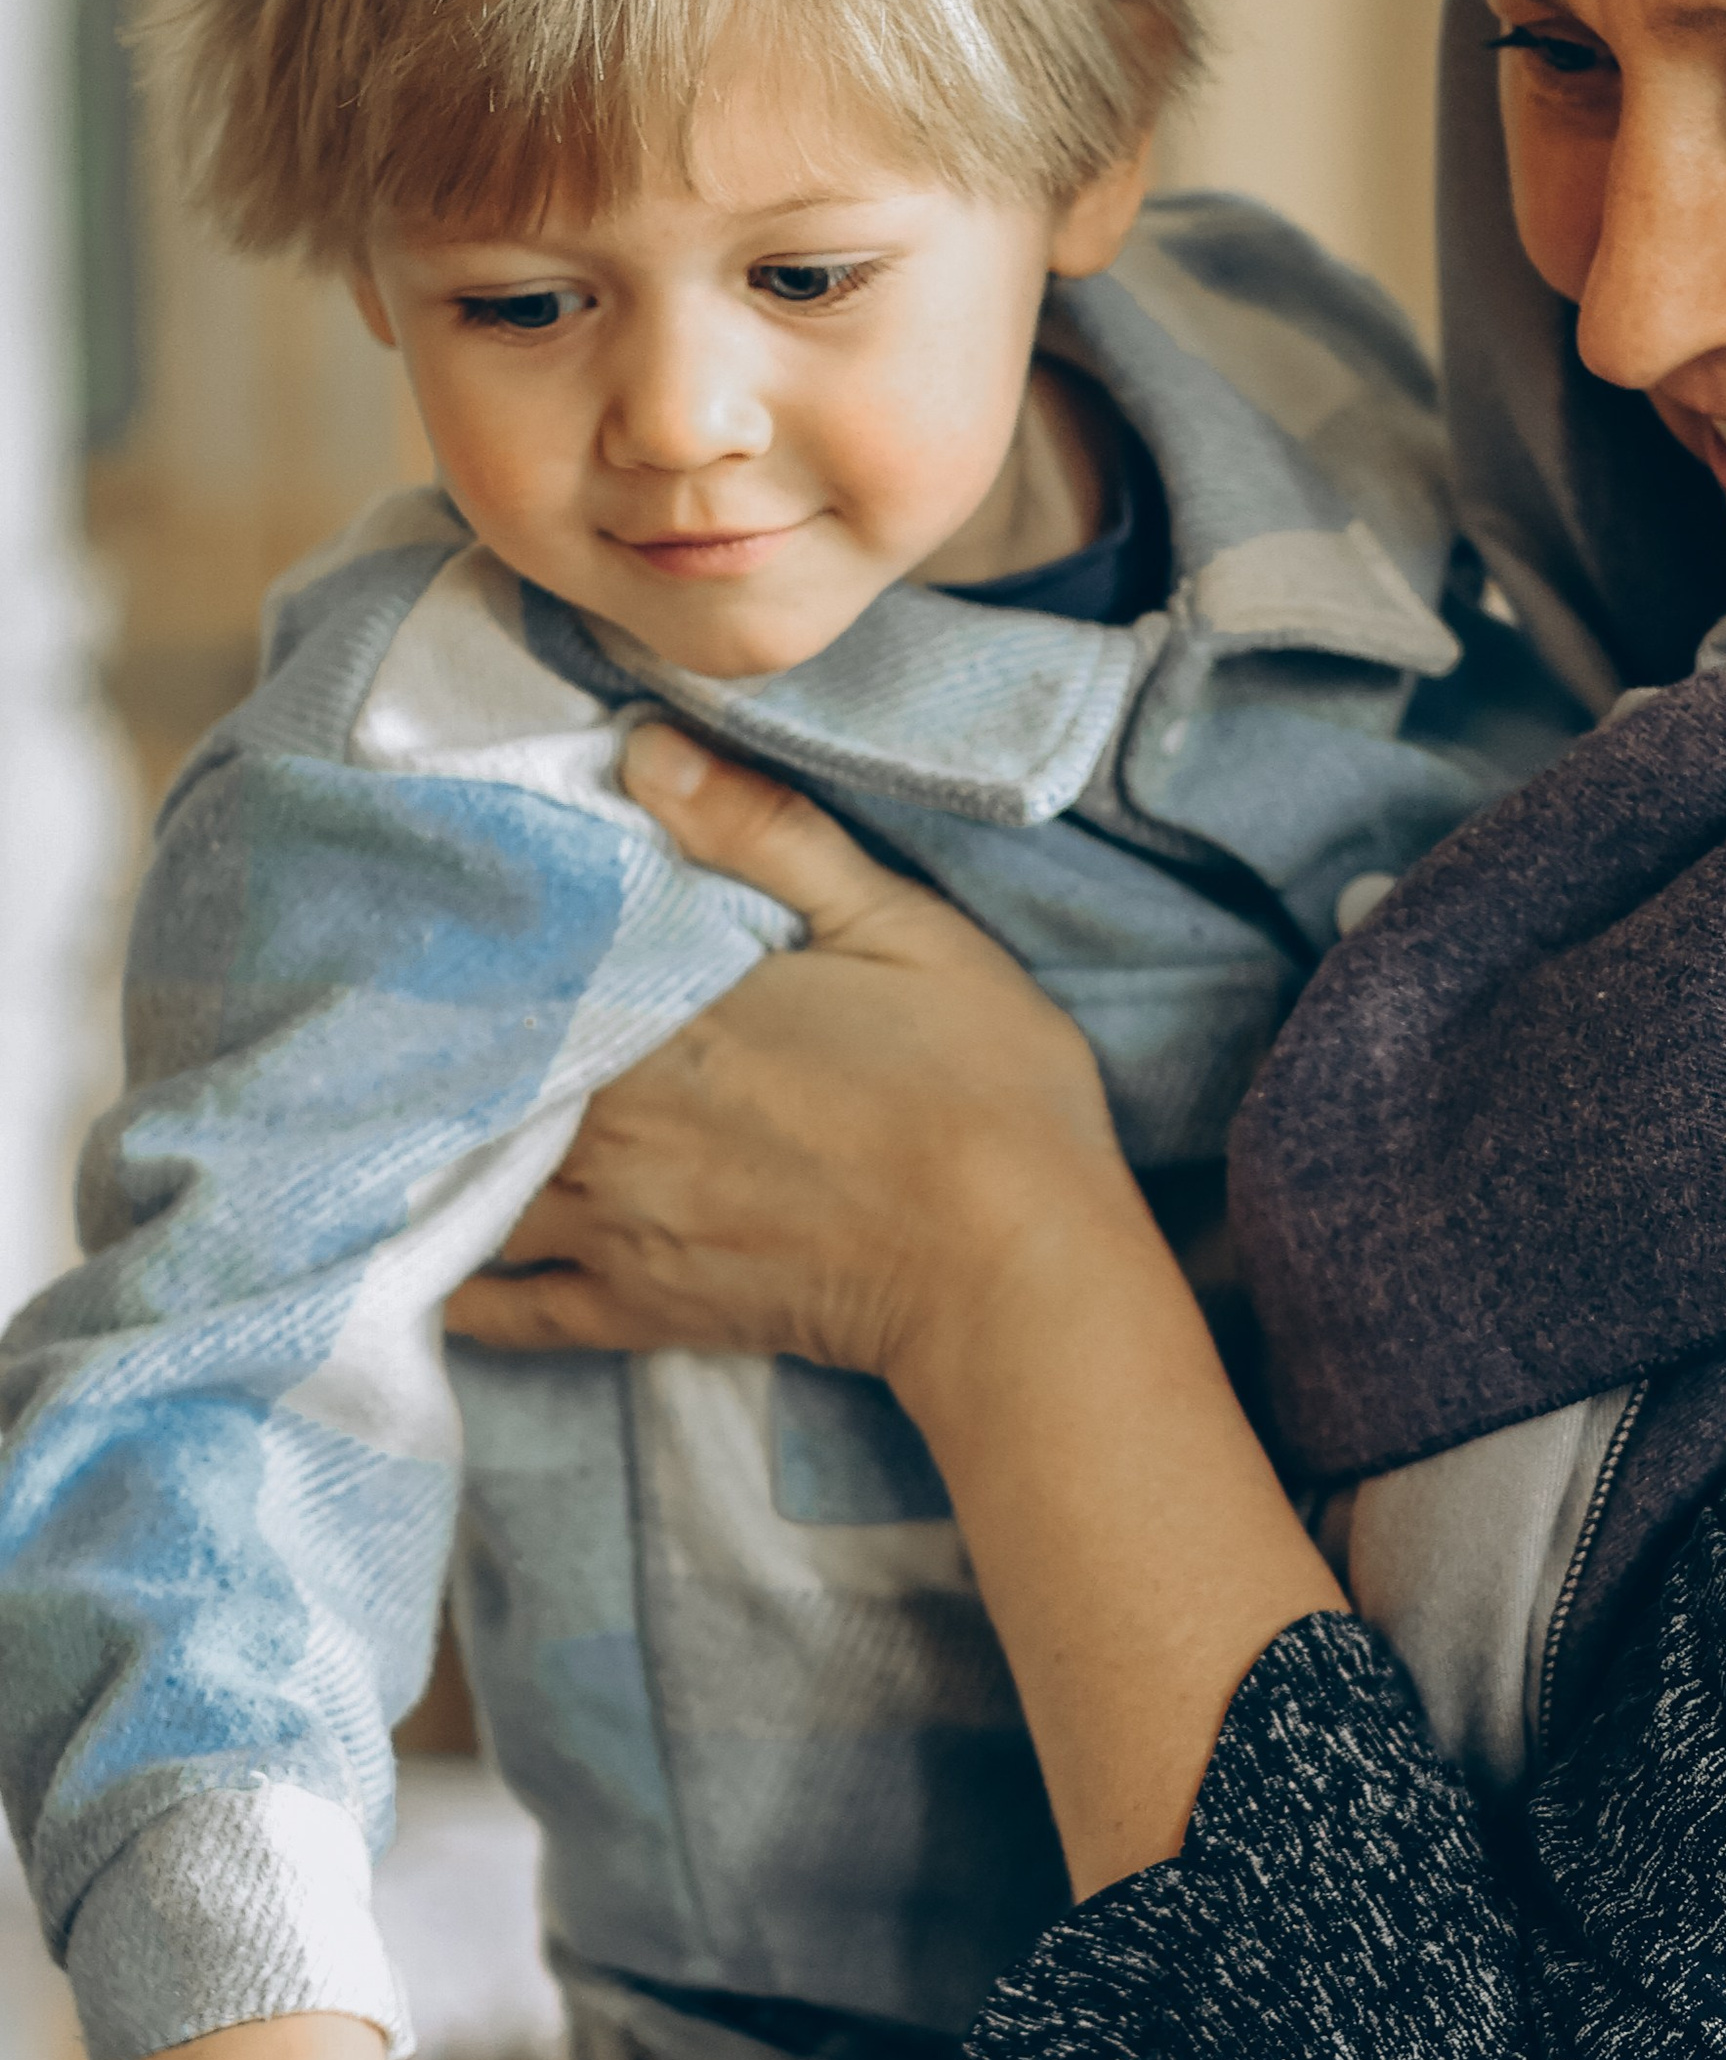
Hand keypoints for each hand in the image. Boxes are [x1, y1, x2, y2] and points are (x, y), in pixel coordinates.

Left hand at [446, 721, 1131, 1386]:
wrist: (1017, 1269)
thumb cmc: (981, 1087)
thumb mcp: (897, 924)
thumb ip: (764, 832)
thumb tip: (642, 747)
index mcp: (663, 1018)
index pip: (517, 966)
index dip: (466, 937)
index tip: (426, 902)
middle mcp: (608, 1126)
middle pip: (468, 1076)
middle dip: (430, 1040)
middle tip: (373, 1002)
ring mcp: (614, 1227)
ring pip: (467, 1187)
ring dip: (430, 1151)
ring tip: (385, 1112)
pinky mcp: (639, 1312)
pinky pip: (508, 1309)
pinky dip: (457, 1283)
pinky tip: (428, 1251)